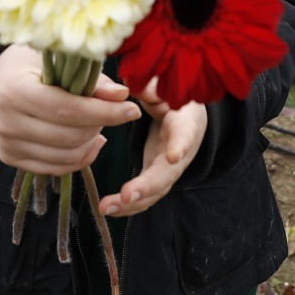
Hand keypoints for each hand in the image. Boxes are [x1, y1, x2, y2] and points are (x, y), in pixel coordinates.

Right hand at [0, 45, 140, 175]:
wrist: (3, 76)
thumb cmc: (35, 63)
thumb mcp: (61, 60)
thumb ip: (91, 80)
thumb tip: (121, 96)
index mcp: (14, 90)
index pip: (66, 110)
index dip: (103, 112)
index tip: (132, 110)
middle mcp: (5, 121)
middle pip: (69, 136)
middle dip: (100, 125)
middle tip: (111, 111)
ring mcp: (6, 143)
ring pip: (67, 156)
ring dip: (92, 142)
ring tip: (99, 124)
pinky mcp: (10, 157)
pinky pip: (57, 167)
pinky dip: (81, 157)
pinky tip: (89, 140)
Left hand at [100, 76, 207, 216]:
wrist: (188, 117)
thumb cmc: (173, 98)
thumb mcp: (165, 88)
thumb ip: (150, 88)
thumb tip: (130, 85)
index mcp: (185, 123)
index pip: (185, 134)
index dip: (180, 145)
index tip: (173, 156)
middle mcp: (181, 152)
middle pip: (168, 173)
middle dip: (147, 186)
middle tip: (127, 195)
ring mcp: (169, 170)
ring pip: (154, 191)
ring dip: (131, 203)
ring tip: (107, 208)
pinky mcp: (156, 178)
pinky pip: (144, 195)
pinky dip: (127, 205)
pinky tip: (108, 209)